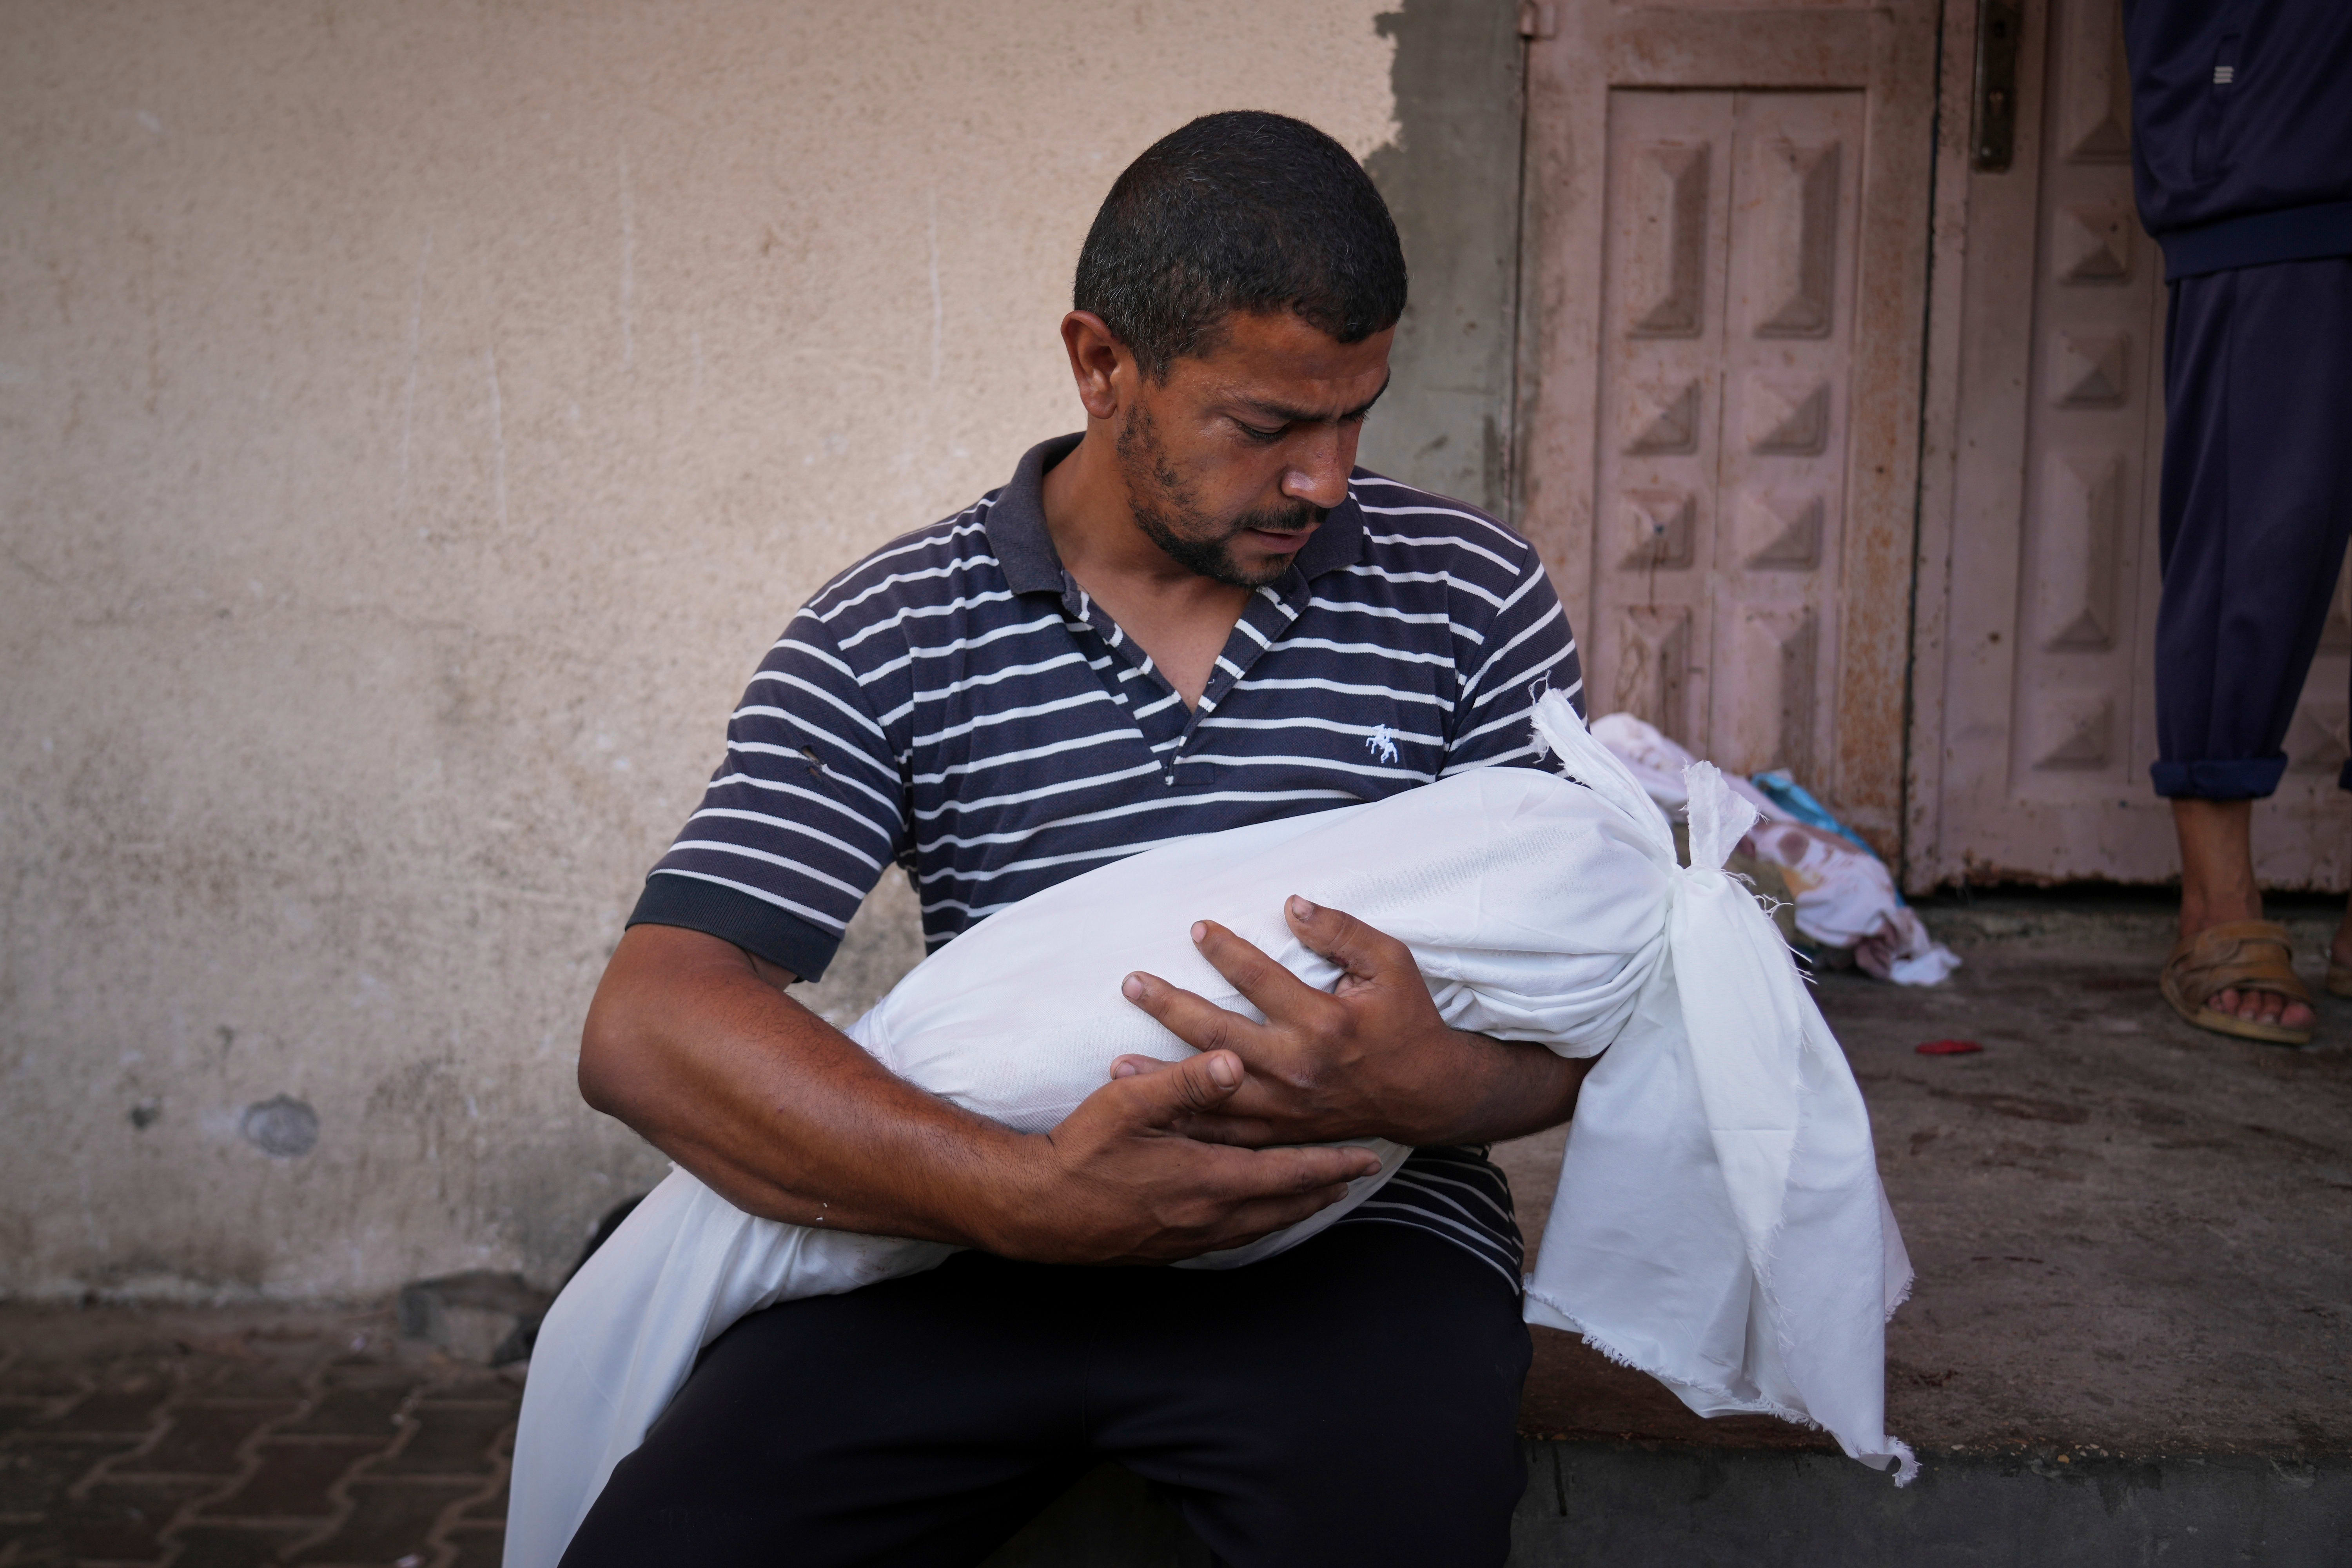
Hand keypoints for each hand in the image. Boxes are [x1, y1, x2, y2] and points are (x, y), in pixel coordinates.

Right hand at [985, 1047, 1383, 1264]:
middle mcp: (1209, 1216)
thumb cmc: (1080, 1152)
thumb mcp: (1129, 1103)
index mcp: (1208, 1179)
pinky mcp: (1169, 1248)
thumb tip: (1235, 1059)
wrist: (1037, 1211)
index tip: (1365, 1156)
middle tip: (1355, 1175)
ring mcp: (1189, 1237)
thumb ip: (1185, 1081)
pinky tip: (1256, 1215)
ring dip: (1295, 1208)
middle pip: (1284, 1205)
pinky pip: (1233, 1237)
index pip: (1287, 1173)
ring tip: (1319, 1195)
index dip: (1330, 1164)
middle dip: (1323, 1188)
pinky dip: (1260, 1223)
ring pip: (1261, 1226)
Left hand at [1113, 896, 1473, 1148]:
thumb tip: (1292, 904)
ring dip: (1163, 1076)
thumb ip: (1342, 932)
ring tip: (1116, 1063)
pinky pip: (1228, 1134)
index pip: (1260, 978)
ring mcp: (1287, 1106)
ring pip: (1213, 1091)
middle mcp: (1298, 1066)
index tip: (1195, 928)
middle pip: (1219, 1035)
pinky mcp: (1282, 1132)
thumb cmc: (1407, 1019)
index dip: (1225, 950)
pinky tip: (1156, 1118)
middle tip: (1131, 983)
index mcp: (1324, 1022)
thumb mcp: (1391, 963)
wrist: (1425, 1092)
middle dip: (1170, 1007)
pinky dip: (1191, 1126)